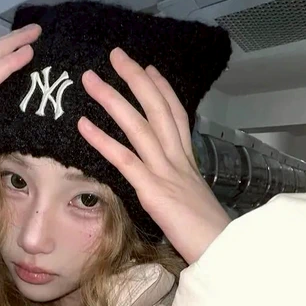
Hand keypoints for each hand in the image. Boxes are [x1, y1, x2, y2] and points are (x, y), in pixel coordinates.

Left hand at [78, 48, 229, 263]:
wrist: (223, 250)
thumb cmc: (208, 234)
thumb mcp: (194, 202)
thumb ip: (179, 186)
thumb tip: (168, 185)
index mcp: (188, 162)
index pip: (177, 115)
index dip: (162, 89)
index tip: (149, 68)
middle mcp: (178, 159)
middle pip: (158, 108)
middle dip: (135, 78)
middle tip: (116, 54)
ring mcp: (166, 172)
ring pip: (138, 125)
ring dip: (112, 98)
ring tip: (90, 79)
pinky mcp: (154, 191)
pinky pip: (124, 159)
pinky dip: (102, 139)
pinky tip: (82, 125)